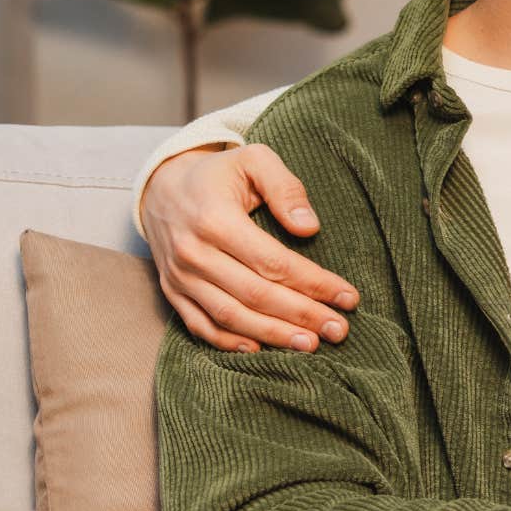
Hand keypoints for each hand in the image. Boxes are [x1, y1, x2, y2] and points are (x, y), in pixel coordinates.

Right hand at [142, 144, 358, 352]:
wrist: (162, 186)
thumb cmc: (218, 173)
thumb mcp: (253, 160)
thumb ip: (285, 187)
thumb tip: (309, 228)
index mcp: (215, 220)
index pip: (274, 263)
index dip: (314, 283)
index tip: (348, 297)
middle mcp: (193, 253)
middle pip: (256, 294)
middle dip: (302, 316)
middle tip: (339, 330)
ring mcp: (179, 276)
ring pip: (230, 316)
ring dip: (273, 335)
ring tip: (311, 346)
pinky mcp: (172, 291)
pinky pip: (199, 325)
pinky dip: (229, 343)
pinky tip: (261, 350)